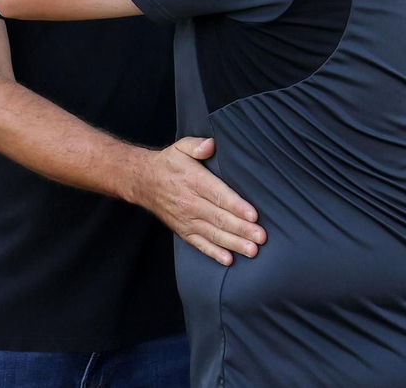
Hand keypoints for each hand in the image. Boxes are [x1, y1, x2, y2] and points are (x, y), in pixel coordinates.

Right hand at [127, 137, 264, 265]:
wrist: (144, 182)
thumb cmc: (168, 164)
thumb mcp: (180, 147)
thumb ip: (197, 145)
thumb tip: (210, 145)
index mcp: (194, 181)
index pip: (218, 195)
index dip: (236, 206)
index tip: (253, 215)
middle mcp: (190, 203)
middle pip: (219, 218)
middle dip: (242, 229)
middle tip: (261, 237)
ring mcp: (186, 219)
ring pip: (213, 234)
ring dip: (234, 243)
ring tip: (252, 250)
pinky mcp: (183, 230)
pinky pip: (199, 244)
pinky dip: (214, 253)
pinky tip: (229, 259)